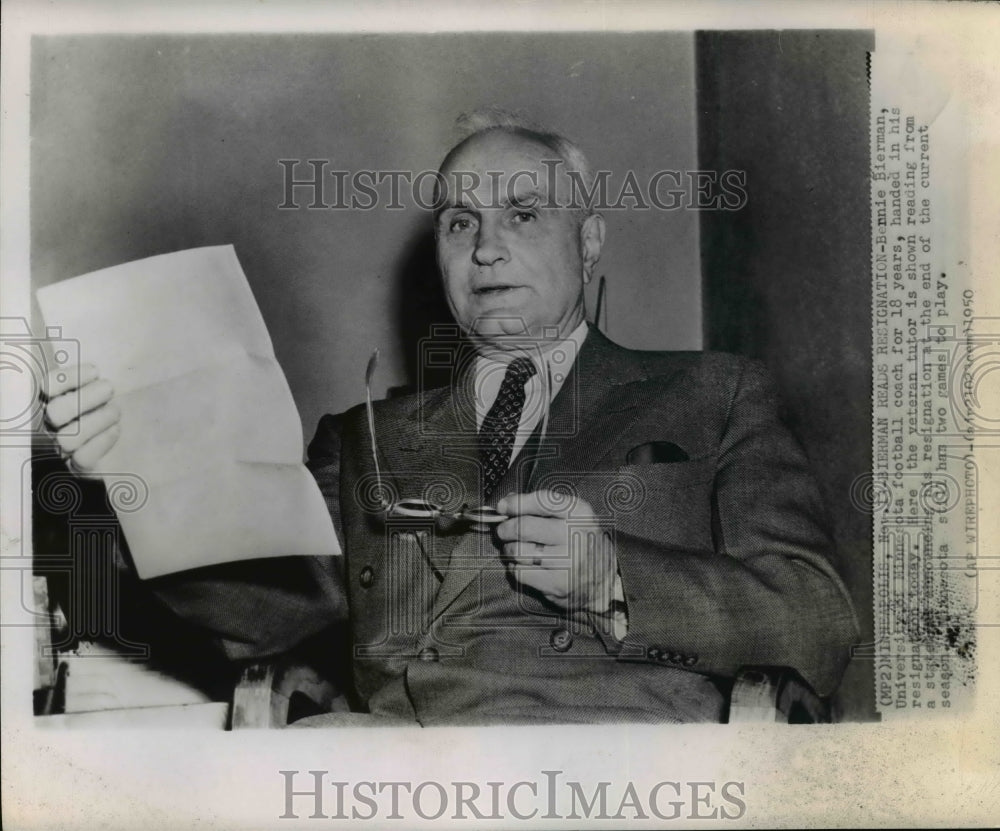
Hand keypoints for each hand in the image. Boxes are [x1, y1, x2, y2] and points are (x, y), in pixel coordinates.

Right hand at [41, 363, 120, 474]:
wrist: (131, 446)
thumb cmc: (114, 409)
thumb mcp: (103, 389)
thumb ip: (92, 377)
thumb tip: (96, 368)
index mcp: (54, 399)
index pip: (48, 385)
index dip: (67, 378)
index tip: (95, 372)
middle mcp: (52, 424)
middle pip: (56, 412)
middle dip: (86, 398)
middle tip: (109, 389)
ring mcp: (63, 448)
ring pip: (69, 438)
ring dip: (98, 420)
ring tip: (115, 411)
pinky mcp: (80, 467)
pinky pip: (83, 458)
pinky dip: (101, 441)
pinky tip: (115, 429)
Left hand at [495, 489, 615, 614]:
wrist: (606, 579)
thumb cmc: (583, 543)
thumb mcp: (573, 517)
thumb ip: (542, 506)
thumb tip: (507, 504)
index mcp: (579, 514)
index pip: (541, 501)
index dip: (516, 503)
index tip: (503, 507)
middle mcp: (575, 535)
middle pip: (524, 527)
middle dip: (505, 528)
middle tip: (503, 531)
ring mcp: (567, 562)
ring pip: (518, 551)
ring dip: (509, 549)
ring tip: (514, 548)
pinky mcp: (557, 584)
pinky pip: (520, 572)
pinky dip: (515, 567)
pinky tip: (523, 564)